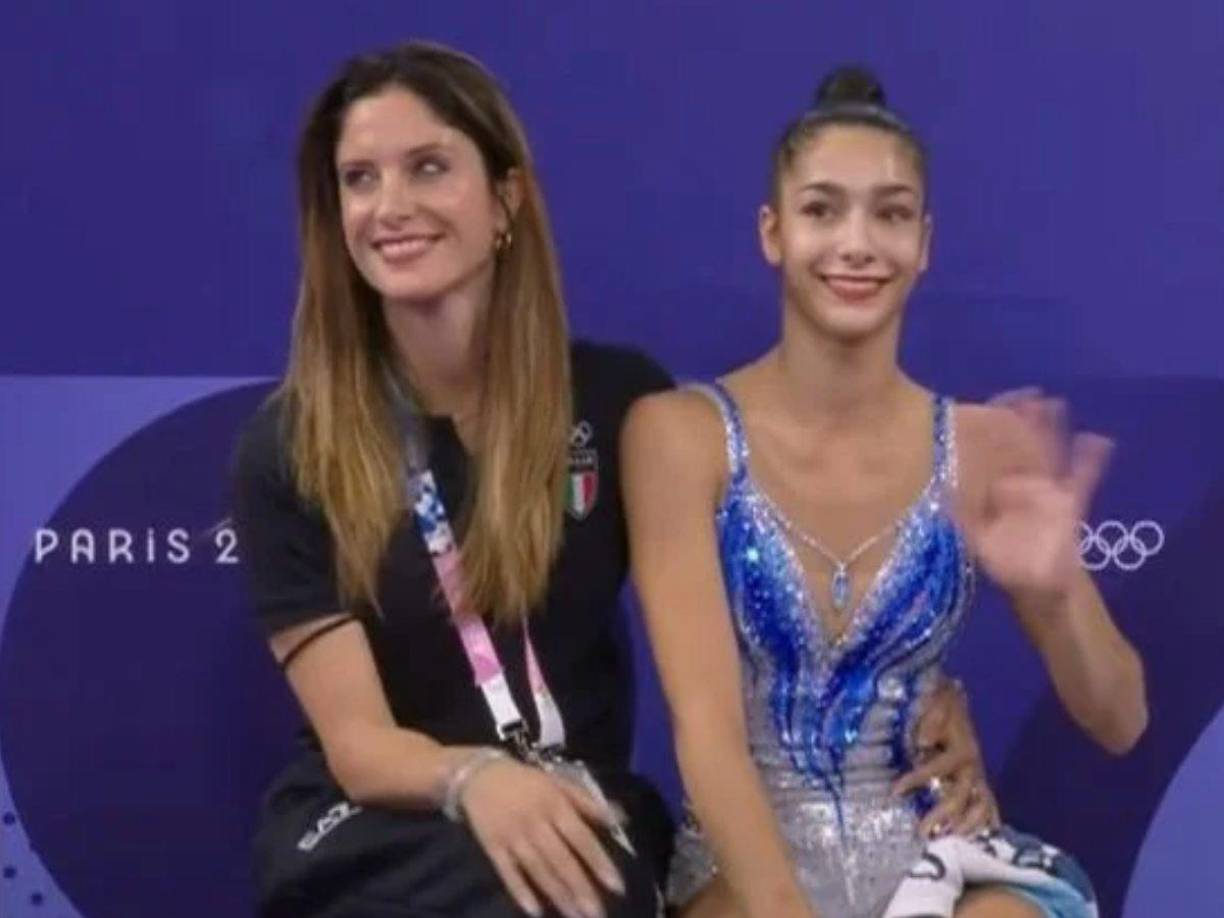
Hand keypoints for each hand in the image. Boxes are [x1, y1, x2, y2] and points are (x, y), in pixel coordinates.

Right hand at [459, 757, 624, 917]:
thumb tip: (620, 818)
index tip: (617, 886)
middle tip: (596, 915)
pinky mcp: (492, 847)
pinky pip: (507, 873)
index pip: (581, 837)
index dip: (599, 862)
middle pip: (561, 859)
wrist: (480, 775)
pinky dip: (520, 891)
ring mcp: (512, 836)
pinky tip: (535, 911)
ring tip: (575, 916)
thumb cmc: (527, 781)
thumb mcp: (559, 783)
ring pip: (538, 870)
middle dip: (580, 888)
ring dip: (557, 895)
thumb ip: (589, 803)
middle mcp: (535, 822)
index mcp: (555, 804)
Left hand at [893, 677, 999, 837]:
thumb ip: (932, 718)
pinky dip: (983, 822)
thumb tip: (924, 741)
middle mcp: (972, 766)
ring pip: (979, 807)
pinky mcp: (977, 781)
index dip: (918, 778)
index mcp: (962, 748)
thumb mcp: (935, 701)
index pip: (939, 768)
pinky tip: (975, 837)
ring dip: (964, 825)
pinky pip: (987, 805)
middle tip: (922, 831)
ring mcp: (976, 775)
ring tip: (946, 839)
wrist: (952, 697)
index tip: (895, 790)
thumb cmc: (939, 700)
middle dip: (941, 815)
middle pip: (960, 797)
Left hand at [959, 391, 1111, 606]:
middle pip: (1024, 446)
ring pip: (1051, 454)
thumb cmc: (1005, 562)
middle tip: (1028, 395)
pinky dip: (1090, 461)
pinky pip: (1083, 478)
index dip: (993, 431)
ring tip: (1056, 405)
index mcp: (997, 489)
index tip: (991, 406)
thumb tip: (937, 502)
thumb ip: (960, 522)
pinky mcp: (1072, 503)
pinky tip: (1098, 441)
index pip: (994, 453)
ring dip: (1054, 432)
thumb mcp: (976, 541)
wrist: (1039, 584)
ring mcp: (1048, 490)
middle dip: (1024, 421)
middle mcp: (1021, 484)